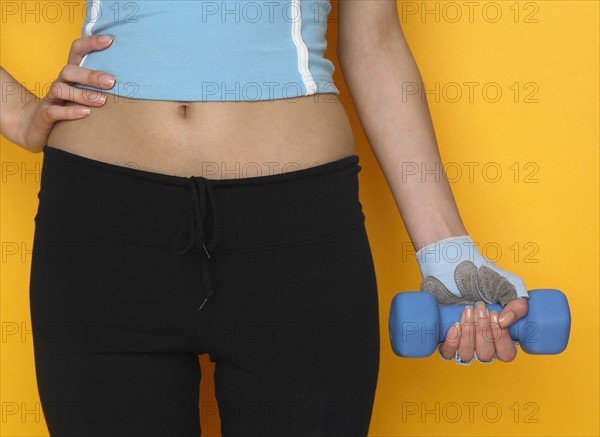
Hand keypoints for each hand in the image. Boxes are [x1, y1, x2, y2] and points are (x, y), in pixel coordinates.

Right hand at [15, 34, 115, 152]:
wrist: (35, 127)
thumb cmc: (68, 107)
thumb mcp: (84, 94)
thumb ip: (102, 87)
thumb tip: (137, 82)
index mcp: (71, 75)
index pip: (76, 51)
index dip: (91, 43)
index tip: (110, 41)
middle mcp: (60, 83)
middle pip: (69, 70)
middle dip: (90, 75)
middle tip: (111, 81)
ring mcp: (51, 99)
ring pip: (61, 89)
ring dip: (82, 94)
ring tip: (102, 101)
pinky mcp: (45, 116)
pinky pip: (54, 111)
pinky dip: (70, 112)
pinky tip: (86, 114)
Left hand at [415, 235, 528, 362]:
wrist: (454, 266)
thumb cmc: (482, 276)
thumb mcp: (507, 287)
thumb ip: (518, 303)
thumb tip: (505, 322)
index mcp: (499, 334)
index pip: (505, 354)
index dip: (501, 340)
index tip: (495, 316)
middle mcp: (481, 340)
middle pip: (485, 355)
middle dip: (483, 331)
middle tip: (480, 308)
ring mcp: (462, 339)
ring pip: (467, 354)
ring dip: (469, 334)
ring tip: (467, 310)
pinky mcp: (444, 335)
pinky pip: (447, 352)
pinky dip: (452, 342)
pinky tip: (455, 326)